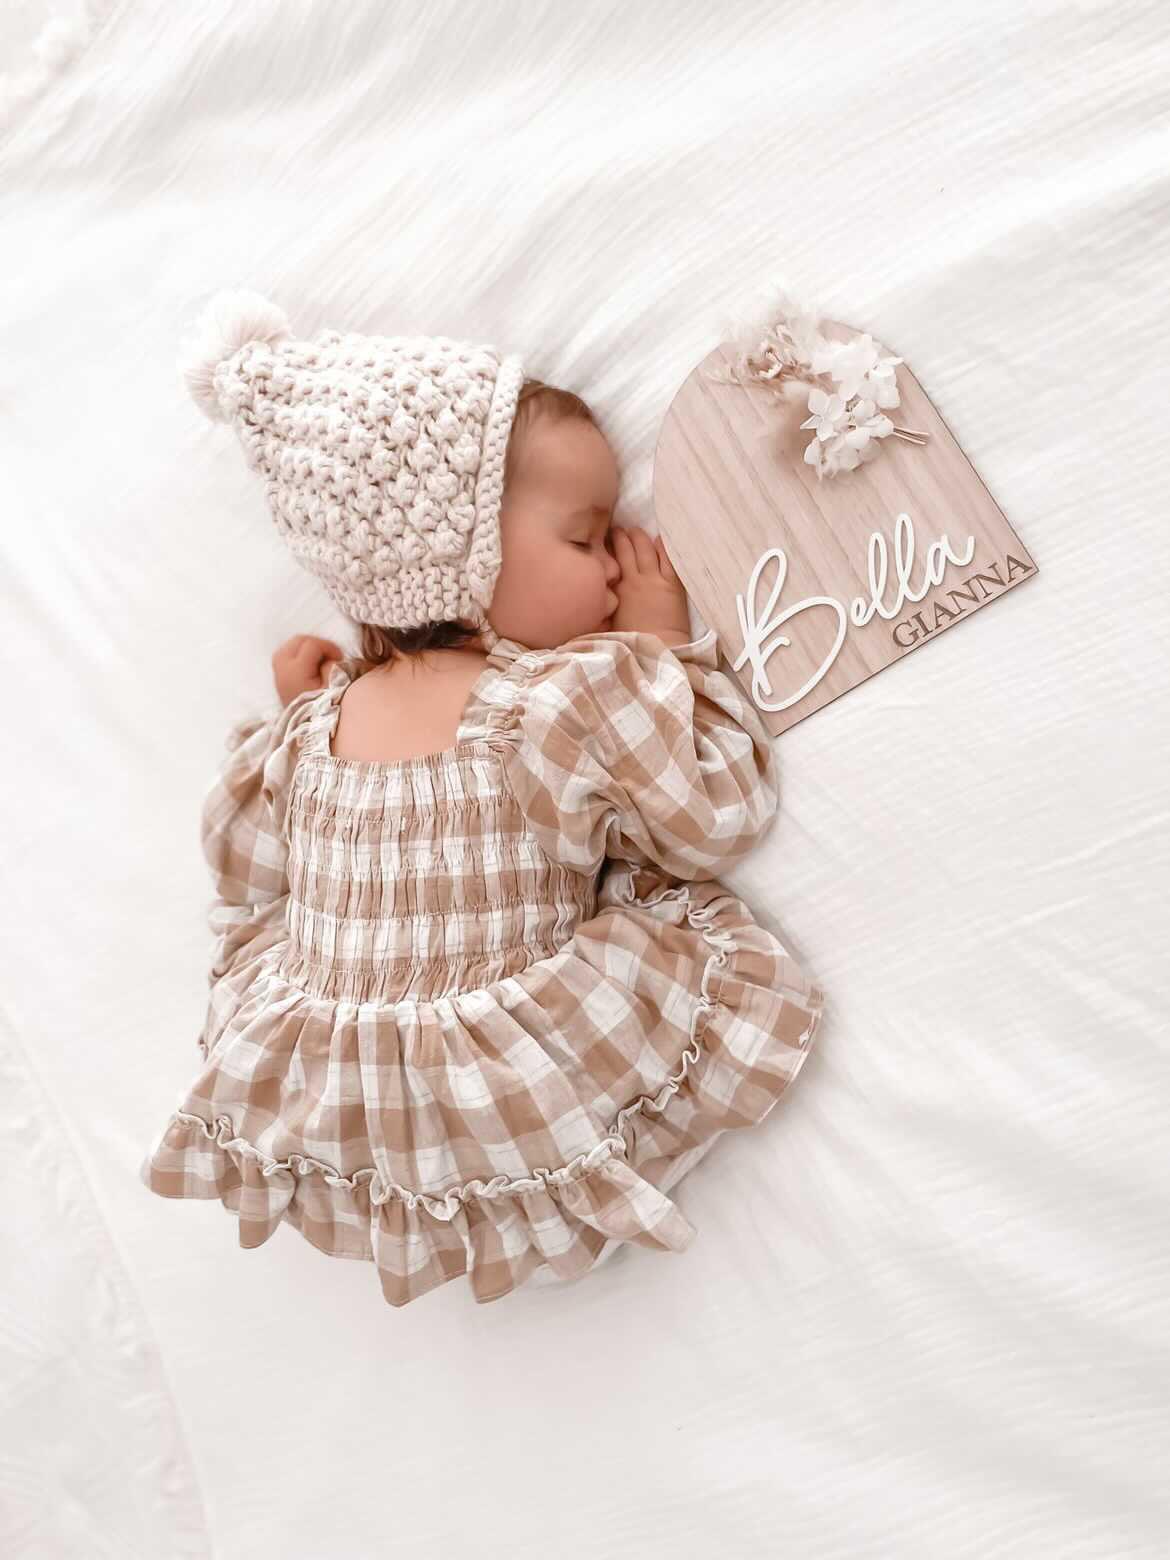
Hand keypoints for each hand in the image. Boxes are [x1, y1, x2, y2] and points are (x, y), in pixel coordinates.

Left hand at [272, 634, 345, 704]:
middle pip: (298, 640)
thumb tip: (327, 659)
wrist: (310, 732)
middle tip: (330, 657)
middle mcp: (282, 669)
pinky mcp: (278, 677)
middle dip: (317, 644)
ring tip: (320, 661)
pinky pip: (286, 655)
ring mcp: (277, 673)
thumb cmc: (326, 710)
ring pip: (290, 645)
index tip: (339, 659)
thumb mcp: (335, 688)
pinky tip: (311, 667)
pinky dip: (299, 655)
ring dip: (307, 648)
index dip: (329, 647)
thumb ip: (332, 667)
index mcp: (296, 671)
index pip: (312, 645)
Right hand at [609, 524, 691, 641]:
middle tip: (617, 528)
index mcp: (615, 589)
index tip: (601, 540)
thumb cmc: (630, 642)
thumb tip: (594, 597)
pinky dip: (663, 547)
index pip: (608, 561)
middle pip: (626, 549)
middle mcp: (633, 579)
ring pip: (646, 549)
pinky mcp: (672, 584)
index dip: (605, 548)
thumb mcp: (607, 623)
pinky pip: (668, 559)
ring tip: (634, 530)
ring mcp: (654, 580)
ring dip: (639, 537)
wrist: (658, 648)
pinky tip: (660, 538)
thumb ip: (602, 605)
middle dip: (621, 536)